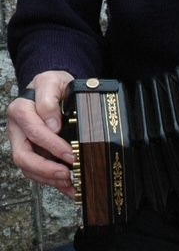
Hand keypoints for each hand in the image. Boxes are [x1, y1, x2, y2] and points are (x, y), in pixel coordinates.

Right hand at [7, 70, 75, 196]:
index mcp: (20, 110)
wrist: (53, 88)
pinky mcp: (31, 153)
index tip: (70, 151)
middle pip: (23, 156)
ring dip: (50, 178)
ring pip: (29, 168)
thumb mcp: (52, 81)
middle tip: (68, 172)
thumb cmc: (52, 85)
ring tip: (70, 182)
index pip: (33, 130)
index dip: (51, 143)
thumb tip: (52, 124)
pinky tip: (69, 187)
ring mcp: (23, 144)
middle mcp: (18, 130)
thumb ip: (49, 99)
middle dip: (47, 168)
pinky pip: (37, 172)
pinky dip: (53, 181)